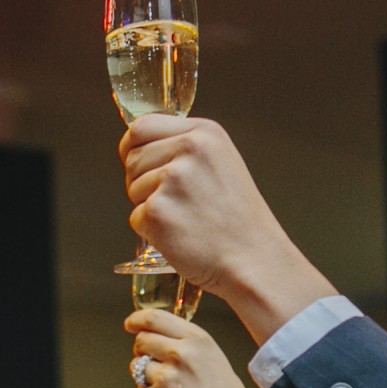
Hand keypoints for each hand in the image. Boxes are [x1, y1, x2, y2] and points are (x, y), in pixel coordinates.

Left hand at [120, 117, 337, 340]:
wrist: (254, 261)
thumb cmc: (239, 221)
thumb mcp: (223, 163)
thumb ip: (187, 149)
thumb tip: (143, 148)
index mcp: (204, 133)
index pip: (142, 127)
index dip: (133, 148)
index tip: (141, 165)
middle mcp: (188, 149)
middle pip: (132, 158)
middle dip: (141, 181)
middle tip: (175, 203)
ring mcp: (172, 180)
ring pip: (132, 188)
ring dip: (148, 207)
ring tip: (184, 220)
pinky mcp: (158, 212)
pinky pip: (135, 218)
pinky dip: (151, 232)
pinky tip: (180, 236)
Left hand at [127, 309, 264, 387]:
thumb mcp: (212, 356)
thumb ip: (185, 342)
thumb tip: (155, 334)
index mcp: (196, 340)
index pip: (154, 318)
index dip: (137, 320)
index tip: (130, 324)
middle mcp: (180, 354)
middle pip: (141, 341)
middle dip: (142, 350)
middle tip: (154, 362)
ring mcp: (166, 377)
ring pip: (137, 366)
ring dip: (146, 374)